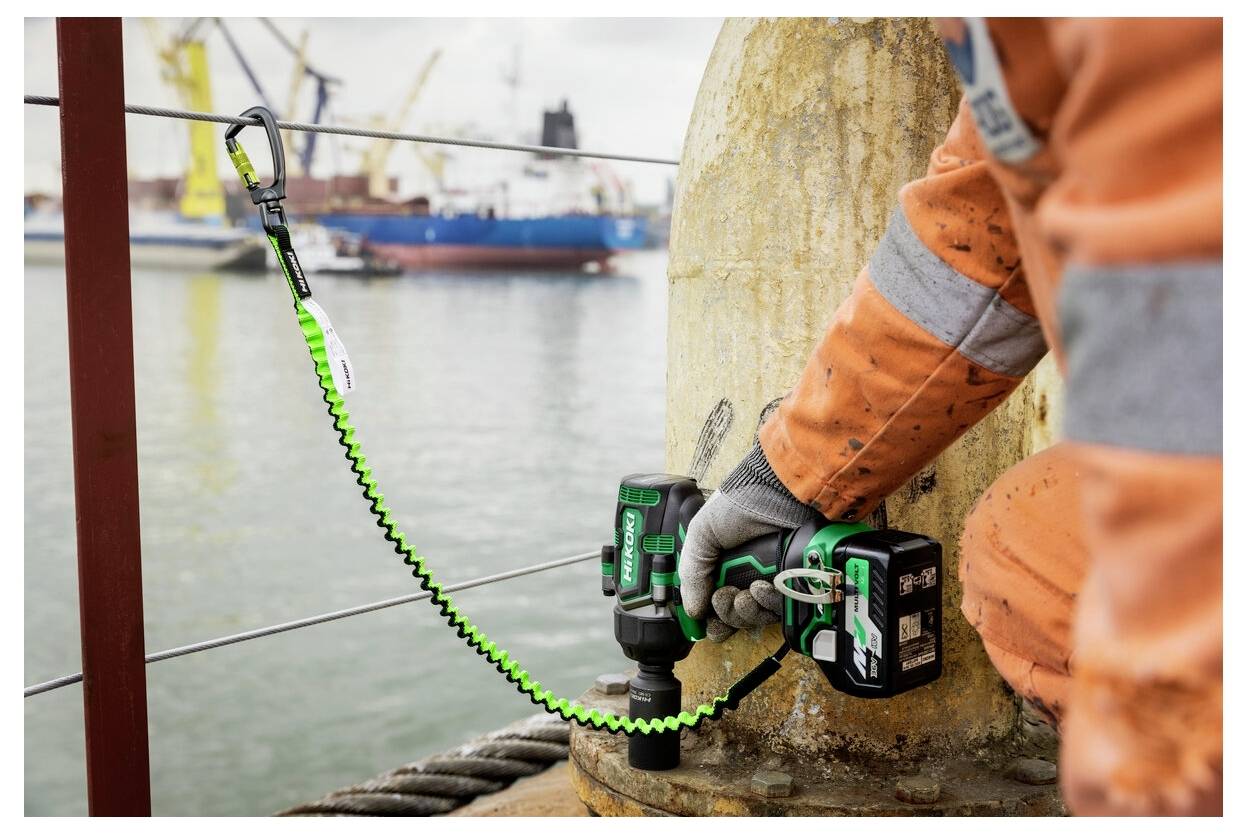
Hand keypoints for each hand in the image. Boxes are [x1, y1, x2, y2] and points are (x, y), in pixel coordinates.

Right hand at [678, 442, 817, 641]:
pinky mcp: (792, 583)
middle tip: (725, 596)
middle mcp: (744, 576)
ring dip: (745, 611)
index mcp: (720, 566)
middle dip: (726, 613)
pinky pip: (778, 608)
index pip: (711, 604)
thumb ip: (692, 573)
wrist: (778, 493)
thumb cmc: (740, 504)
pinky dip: (767, 603)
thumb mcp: (701, 534)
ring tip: (745, 594)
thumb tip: (692, 611)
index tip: (703, 623)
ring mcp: (769, 581)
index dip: (708, 618)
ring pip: (755, 617)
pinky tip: (762, 588)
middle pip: (733, 617)